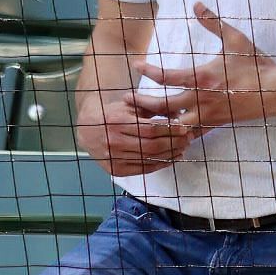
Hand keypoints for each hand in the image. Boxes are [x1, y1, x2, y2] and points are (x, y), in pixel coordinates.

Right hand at [77, 91, 193, 176]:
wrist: (87, 129)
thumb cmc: (112, 114)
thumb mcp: (129, 105)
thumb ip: (152, 108)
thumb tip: (178, 114)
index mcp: (117, 121)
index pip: (150, 128)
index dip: (170, 129)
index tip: (184, 127)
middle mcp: (114, 141)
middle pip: (151, 145)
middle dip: (173, 142)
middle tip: (188, 139)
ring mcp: (114, 157)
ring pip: (149, 159)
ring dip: (170, 154)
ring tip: (183, 148)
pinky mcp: (115, 170)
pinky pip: (142, 169)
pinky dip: (160, 165)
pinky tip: (171, 158)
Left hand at [140, 2, 275, 133]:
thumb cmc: (256, 64)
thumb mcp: (235, 39)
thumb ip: (213, 22)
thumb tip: (197, 3)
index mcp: (202, 77)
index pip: (166, 77)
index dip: (147, 70)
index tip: (135, 65)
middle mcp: (201, 99)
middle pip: (162, 107)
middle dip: (142, 104)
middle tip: (126, 100)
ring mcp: (207, 115)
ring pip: (173, 126)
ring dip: (156, 123)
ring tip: (139, 120)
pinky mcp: (215, 125)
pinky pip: (191, 135)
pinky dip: (176, 135)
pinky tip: (165, 135)